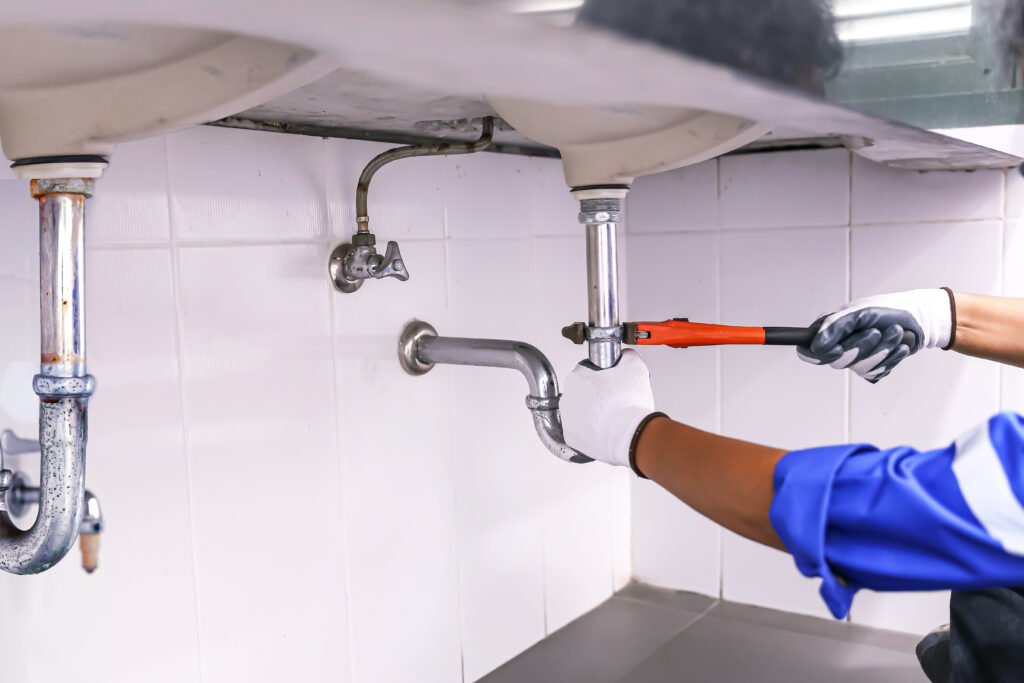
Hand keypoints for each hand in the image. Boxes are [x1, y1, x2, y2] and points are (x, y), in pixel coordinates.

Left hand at [560, 349, 658, 468]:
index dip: (602, 377)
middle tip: (613, 401)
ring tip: (611, 417)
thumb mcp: (634, 367)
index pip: (587, 372)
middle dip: (596, 396)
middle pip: (582, 393)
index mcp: (576, 377)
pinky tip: (604, 430)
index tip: (611, 382)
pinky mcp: (571, 438)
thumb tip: (626, 356)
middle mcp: (567, 397)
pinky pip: (580, 433)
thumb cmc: (628, 403)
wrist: (628, 433)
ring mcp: (567, 419)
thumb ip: (627, 357)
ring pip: (579, 413)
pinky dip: (590, 432)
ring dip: (591, 414)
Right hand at [797, 288, 954, 381]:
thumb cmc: (889, 309)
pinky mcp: (873, 367)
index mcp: (829, 329)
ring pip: (860, 368)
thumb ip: (835, 327)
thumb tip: (816, 345)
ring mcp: (856, 358)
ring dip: (882, 351)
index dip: (820, 355)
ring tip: (895, 334)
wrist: (919, 319)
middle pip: (837, 362)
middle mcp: (839, 344)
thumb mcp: (860, 312)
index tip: (838, 348)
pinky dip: (891, 358)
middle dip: (862, 347)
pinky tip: (899, 346)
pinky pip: (876, 372)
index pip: (808, 350)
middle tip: (877, 332)